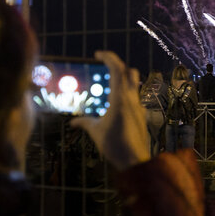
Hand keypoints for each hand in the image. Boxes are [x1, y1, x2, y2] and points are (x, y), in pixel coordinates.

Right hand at [70, 51, 150, 170]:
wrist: (136, 161)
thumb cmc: (114, 145)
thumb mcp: (96, 132)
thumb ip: (85, 123)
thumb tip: (72, 122)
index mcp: (120, 98)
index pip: (117, 69)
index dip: (108, 57)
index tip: (97, 54)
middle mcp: (132, 99)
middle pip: (129, 71)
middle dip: (118, 65)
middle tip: (105, 66)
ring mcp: (139, 106)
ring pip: (135, 82)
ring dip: (124, 77)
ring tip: (111, 82)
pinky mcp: (142, 114)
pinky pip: (135, 97)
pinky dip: (127, 93)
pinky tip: (117, 103)